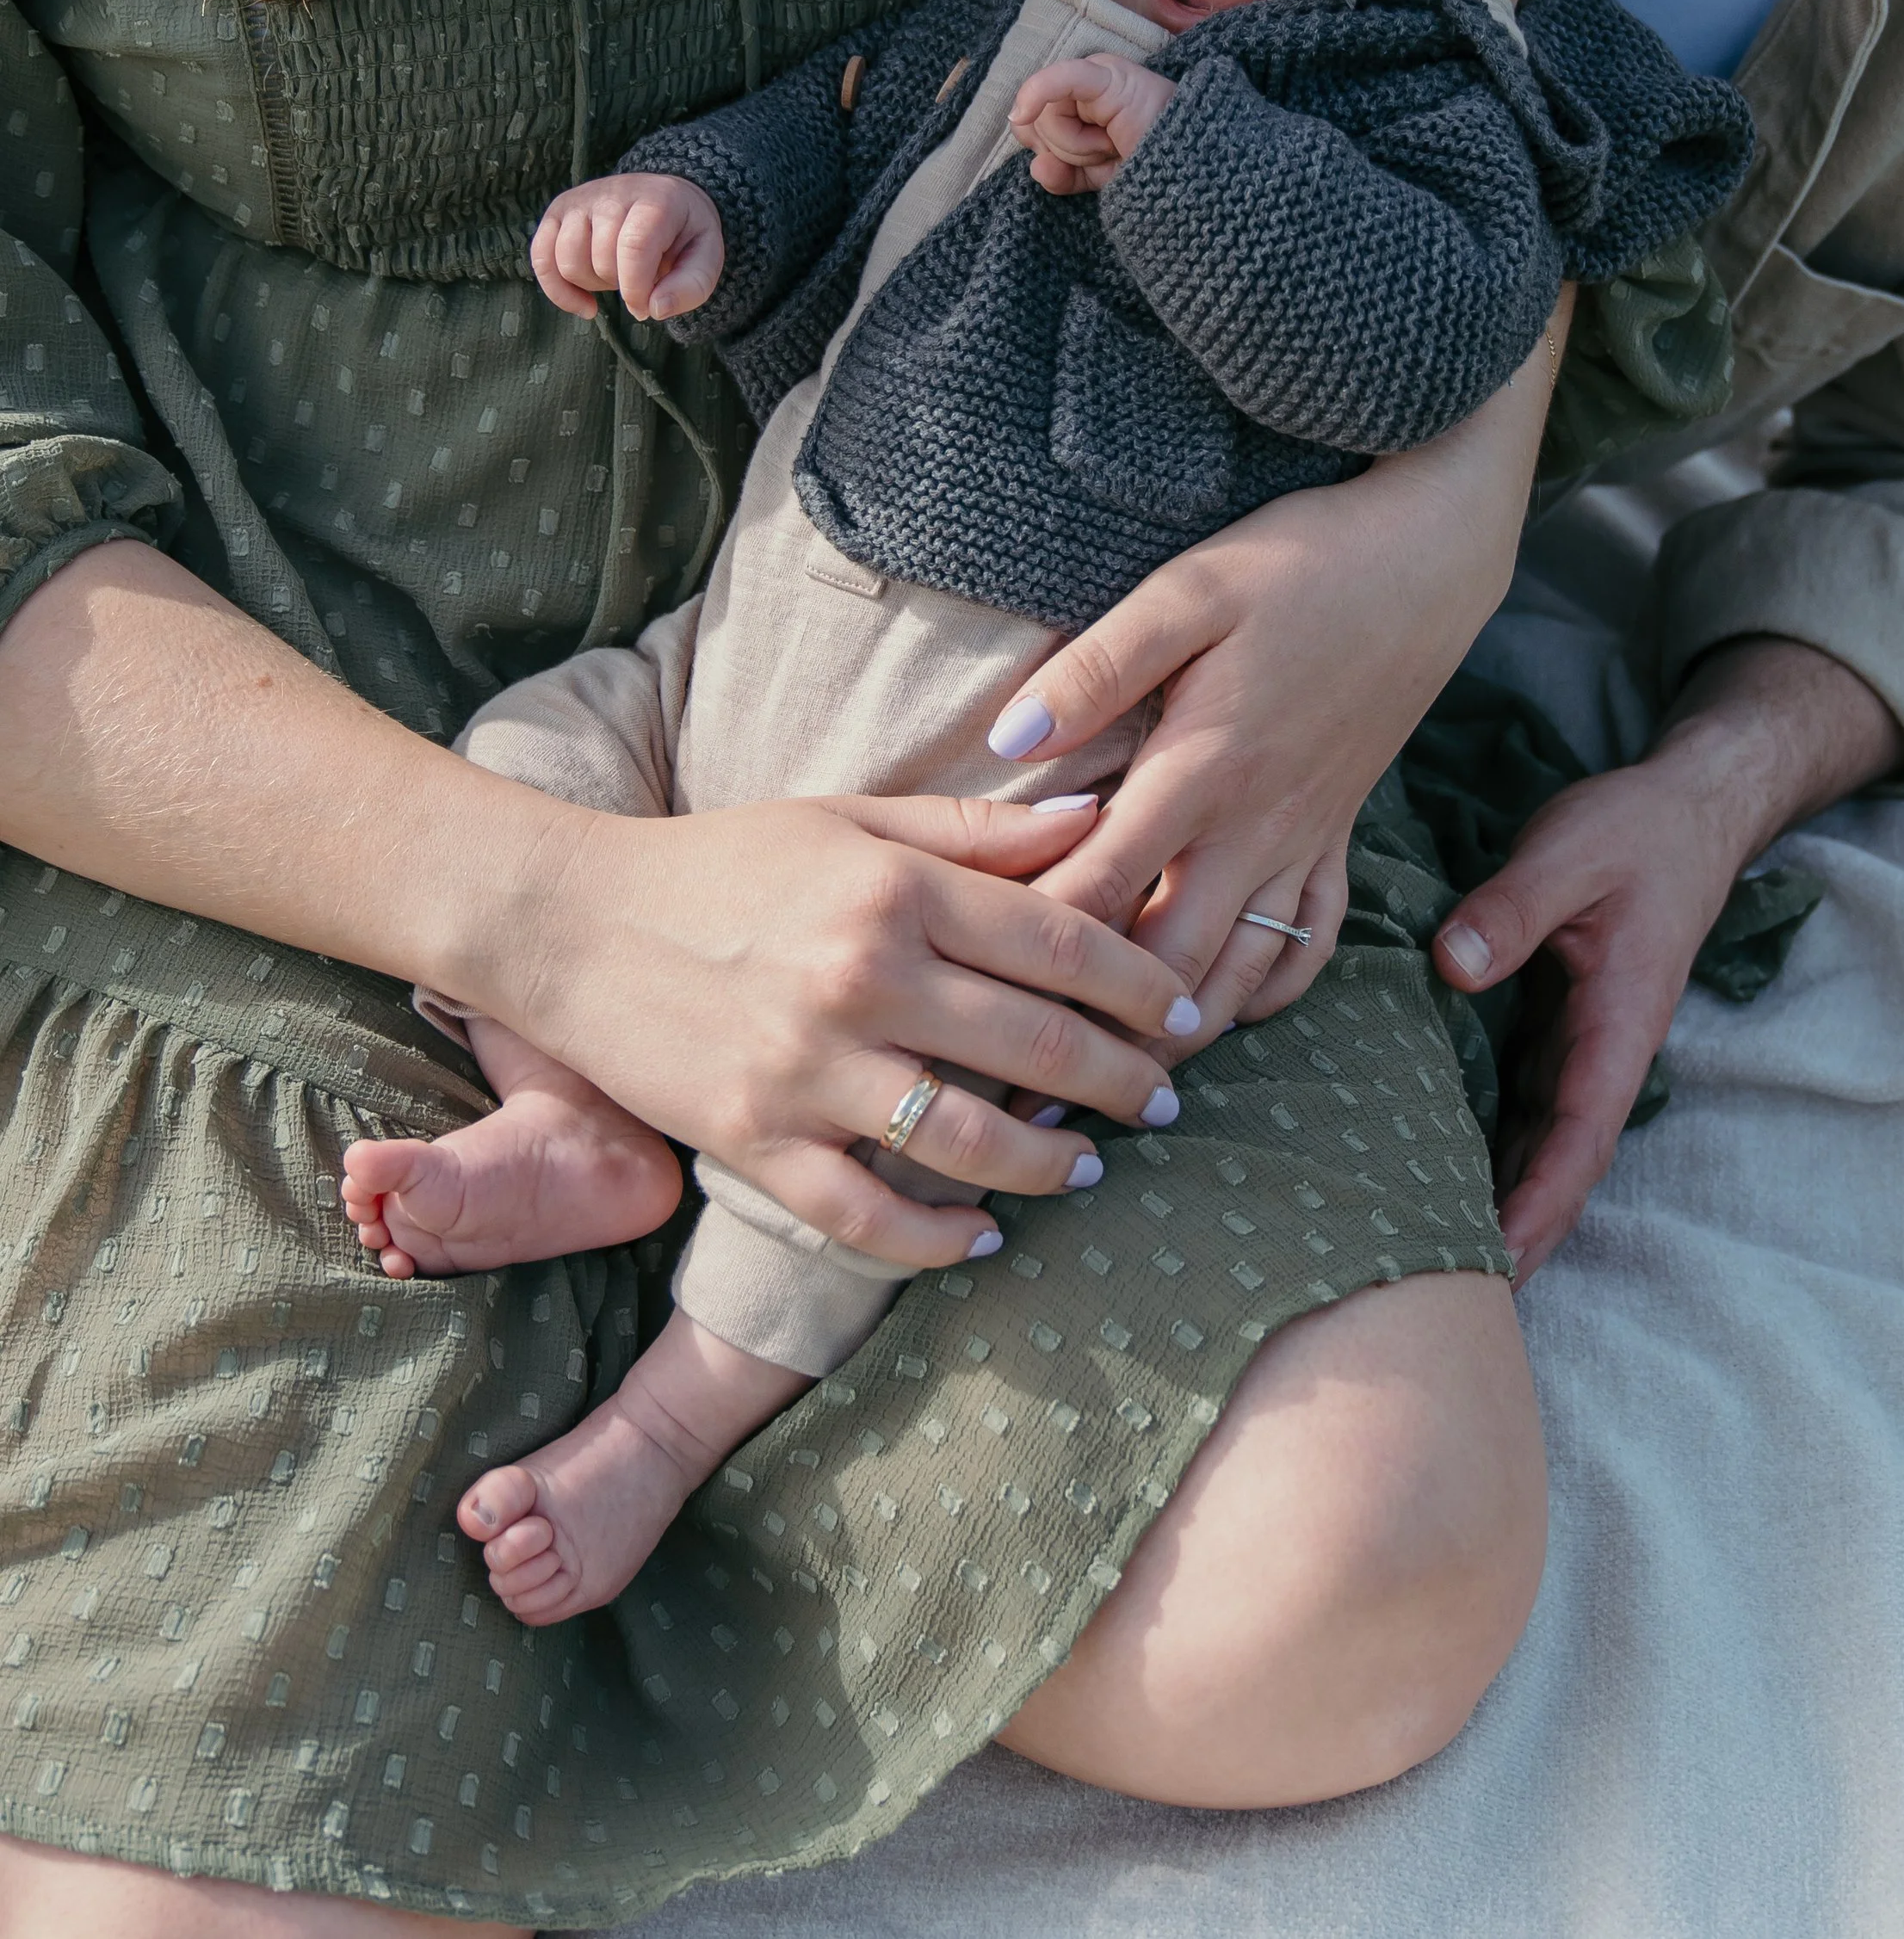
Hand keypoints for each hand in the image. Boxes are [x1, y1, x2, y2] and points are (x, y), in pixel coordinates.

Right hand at [508, 788, 1203, 1272]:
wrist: (569, 921)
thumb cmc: (721, 859)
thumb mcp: (849, 817)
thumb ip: (975, 829)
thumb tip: (1099, 814)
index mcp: (891, 888)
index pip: (1058, 940)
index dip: (1138, 982)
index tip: (1185, 1010)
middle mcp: (860, 978)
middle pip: (1035, 1046)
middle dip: (1122, 1080)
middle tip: (1167, 1098)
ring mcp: (805, 1070)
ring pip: (967, 1142)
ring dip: (1048, 1165)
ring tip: (1090, 1168)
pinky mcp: (753, 1142)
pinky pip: (867, 1215)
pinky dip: (936, 1239)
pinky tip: (984, 1235)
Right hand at [532, 170, 723, 320]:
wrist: (666, 198)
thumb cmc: (684, 235)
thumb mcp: (706, 257)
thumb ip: (690, 286)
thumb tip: (653, 309)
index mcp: (655, 199)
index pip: (633, 246)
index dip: (636, 288)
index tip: (646, 307)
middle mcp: (612, 192)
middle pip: (600, 258)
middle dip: (619, 285)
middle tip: (639, 280)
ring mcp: (580, 199)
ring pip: (568, 260)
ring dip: (592, 284)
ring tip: (615, 276)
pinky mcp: (558, 211)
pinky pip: (540, 257)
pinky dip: (557, 289)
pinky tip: (583, 304)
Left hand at [977, 329, 1566, 1042]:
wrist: (1430, 559)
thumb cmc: (1302, 563)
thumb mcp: (1189, 590)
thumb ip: (1096, 667)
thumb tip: (1007, 737)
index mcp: (1203, 768)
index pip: (1098, 890)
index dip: (1031, 954)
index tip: (969, 999)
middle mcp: (1255, 826)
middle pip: (1165, 964)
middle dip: (1095, 1035)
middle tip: (1026, 1098)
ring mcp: (1304, 840)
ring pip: (1238, 975)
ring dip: (1177, 1035)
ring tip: (1110, 1087)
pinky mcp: (1340, 836)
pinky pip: (1309, 947)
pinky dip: (1266, 995)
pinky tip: (1224, 1011)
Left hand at [1010, 54, 1176, 191]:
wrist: (1194, 175)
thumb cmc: (1153, 171)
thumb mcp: (1098, 178)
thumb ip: (1063, 175)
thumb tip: (1036, 167)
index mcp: (1085, 101)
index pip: (1035, 121)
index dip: (1045, 149)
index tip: (1077, 168)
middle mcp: (1088, 84)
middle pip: (1038, 121)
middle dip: (1065, 150)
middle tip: (1107, 155)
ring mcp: (1098, 75)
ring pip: (1048, 116)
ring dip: (1078, 147)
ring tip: (1116, 147)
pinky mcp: (1109, 77)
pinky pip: (1058, 81)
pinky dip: (1036, 93)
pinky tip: (1021, 112)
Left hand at [1434, 636, 1903, 1280]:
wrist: (1687, 810)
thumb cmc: (1635, 831)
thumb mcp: (1569, 851)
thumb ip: (1513, 908)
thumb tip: (1452, 964)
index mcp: (1618, 1023)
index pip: (1579, 1135)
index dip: (1542, 1201)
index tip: (1504, 1260)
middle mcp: (1603, 1048)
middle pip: (1560, 1160)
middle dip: (1520, 1229)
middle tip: (1454, 1295)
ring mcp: (1582, 1040)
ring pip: (1541, 1137)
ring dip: (1503, 1194)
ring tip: (1437, 1253)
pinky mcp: (1557, 1020)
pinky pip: (1523, 1097)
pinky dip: (1493, 1141)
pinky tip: (1441, 1168)